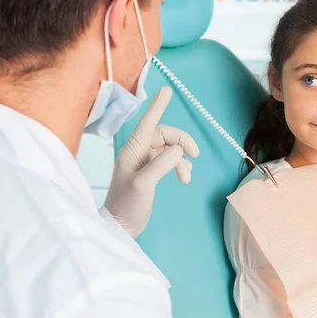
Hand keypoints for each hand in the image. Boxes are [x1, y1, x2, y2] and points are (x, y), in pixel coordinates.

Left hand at [104, 86, 198, 237]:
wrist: (121, 227)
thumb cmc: (127, 205)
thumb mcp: (143, 185)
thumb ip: (161, 165)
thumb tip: (178, 150)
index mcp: (133, 150)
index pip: (148, 122)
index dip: (158, 106)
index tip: (167, 90)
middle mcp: (138, 151)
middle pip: (165, 134)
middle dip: (181, 142)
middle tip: (195, 154)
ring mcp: (144, 161)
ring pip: (170, 148)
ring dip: (182, 159)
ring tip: (186, 178)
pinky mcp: (150, 171)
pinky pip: (169, 160)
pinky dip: (180, 166)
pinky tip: (184, 178)